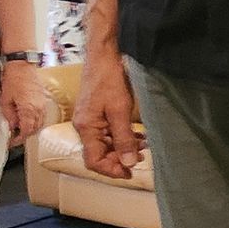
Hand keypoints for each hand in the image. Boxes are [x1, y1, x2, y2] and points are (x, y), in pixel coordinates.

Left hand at [0, 59, 51, 142]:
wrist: (22, 64)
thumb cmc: (14, 77)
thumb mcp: (5, 99)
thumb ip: (9, 116)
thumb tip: (12, 125)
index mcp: (29, 109)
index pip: (26, 131)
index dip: (19, 138)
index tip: (13, 141)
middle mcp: (38, 108)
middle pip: (34, 129)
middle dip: (25, 134)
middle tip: (15, 135)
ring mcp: (43, 103)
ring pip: (39, 123)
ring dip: (31, 127)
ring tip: (20, 126)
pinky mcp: (43, 99)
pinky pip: (42, 115)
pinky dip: (35, 119)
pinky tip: (28, 118)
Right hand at [73, 45, 143, 177]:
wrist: (102, 55)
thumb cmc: (108, 79)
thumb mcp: (120, 111)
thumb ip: (124, 138)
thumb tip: (129, 162)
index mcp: (86, 128)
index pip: (94, 160)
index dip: (111, 170)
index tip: (130, 172)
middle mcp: (84, 127)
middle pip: (100, 154)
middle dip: (120, 159)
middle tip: (141, 158)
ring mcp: (90, 120)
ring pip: (105, 144)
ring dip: (124, 147)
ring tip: (144, 146)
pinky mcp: (96, 113)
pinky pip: (108, 132)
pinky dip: (122, 137)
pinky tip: (138, 135)